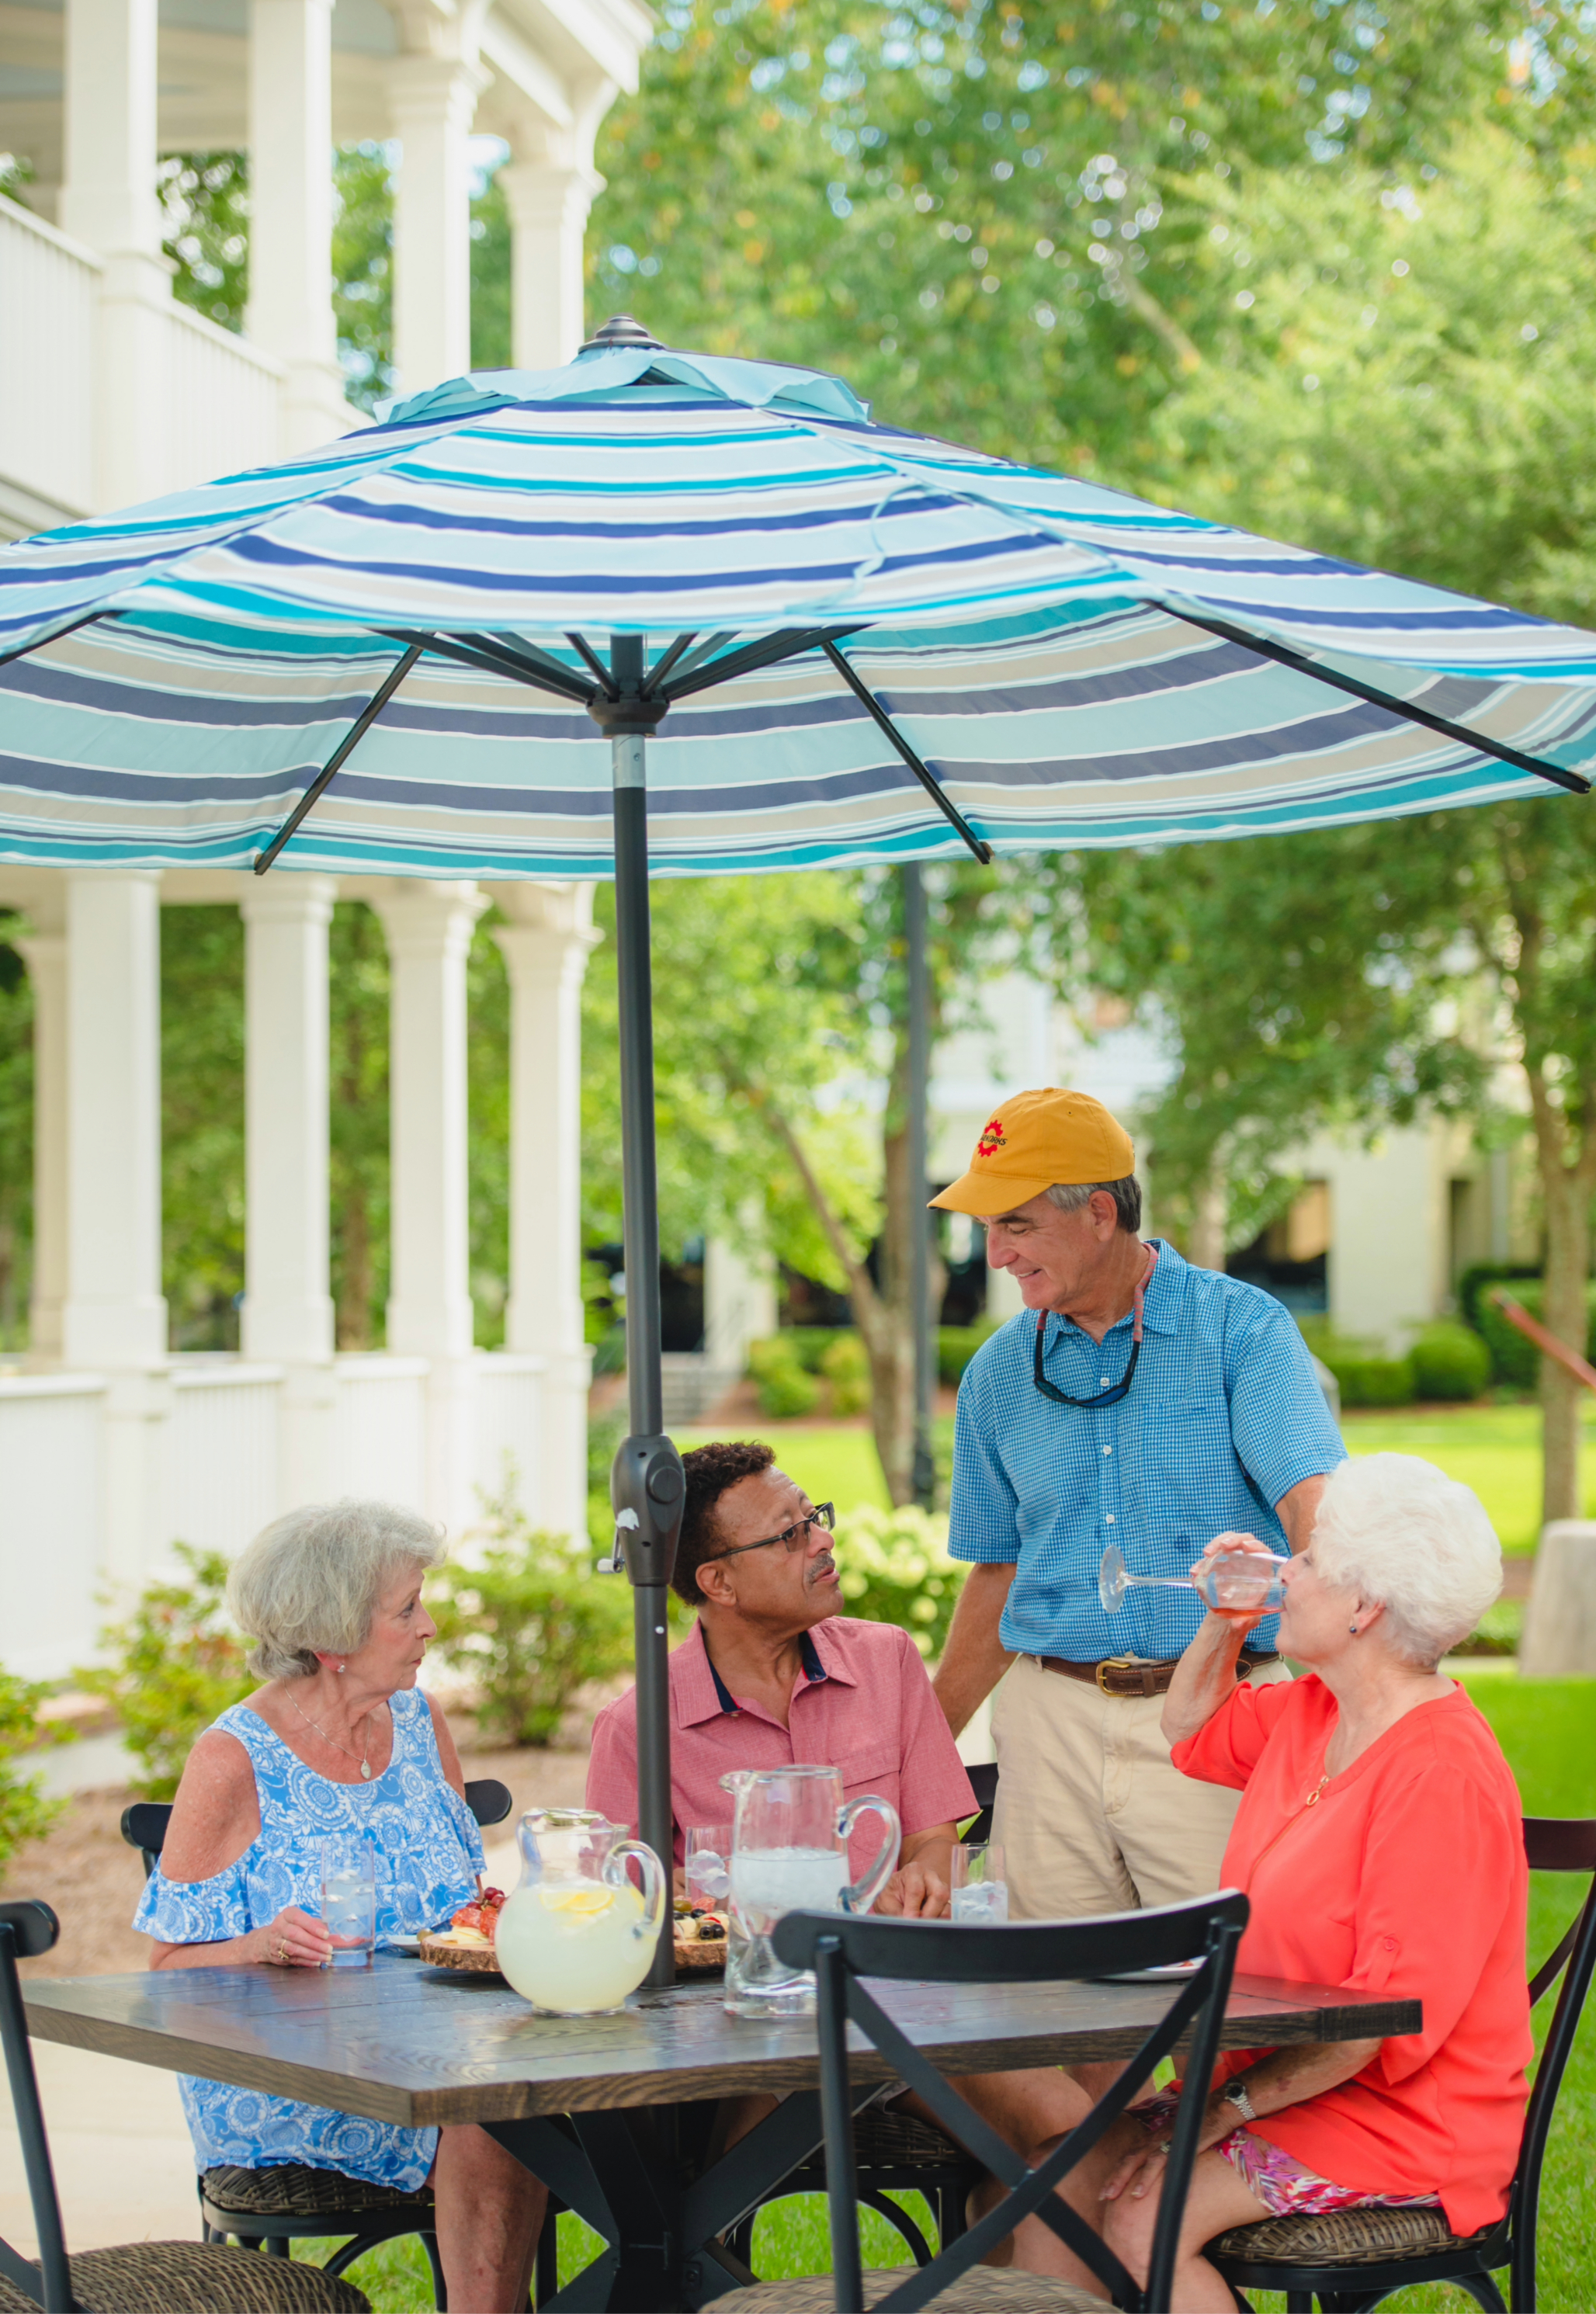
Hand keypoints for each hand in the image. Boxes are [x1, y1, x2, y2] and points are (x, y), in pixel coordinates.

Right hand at [256, 1906, 333, 1969]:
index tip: (326, 1934)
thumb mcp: (301, 1920)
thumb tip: (334, 1935)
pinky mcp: (277, 1956)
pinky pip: (293, 1960)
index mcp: (286, 1915)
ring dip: (312, 1954)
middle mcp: (279, 1927)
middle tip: (329, 1948)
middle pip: (295, 1935)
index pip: (298, 1918)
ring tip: (326, 1957)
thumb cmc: (290, 1927)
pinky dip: (306, 1962)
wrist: (265, 1941)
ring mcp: (276, 1943)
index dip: (312, 1926)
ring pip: (294, 1949)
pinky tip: (317, 1962)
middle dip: (314, 1943)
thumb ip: (316, 1925)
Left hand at [874, 1862, 949, 1918]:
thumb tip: (906, 1924)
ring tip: (920, 1925)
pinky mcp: (947, 1903)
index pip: (917, 1889)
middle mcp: (931, 1877)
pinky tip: (926, 1925)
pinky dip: (938, 1923)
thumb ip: (895, 1911)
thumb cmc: (892, 1894)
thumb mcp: (886, 1901)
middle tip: (918, 1925)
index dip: (913, 1908)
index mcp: (913, 1871)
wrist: (899, 1892)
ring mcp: (942, 1889)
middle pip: (939, 1894)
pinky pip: (949, 1916)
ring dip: (934, 1920)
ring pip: (947, 1907)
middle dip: (928, 1914)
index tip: (909, 1920)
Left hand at [1100, 2094, 1234, 2202]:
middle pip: (1130, 2158)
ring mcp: (1166, 2140)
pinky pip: (1161, 2163)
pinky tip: (1141, 2193)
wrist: (1218, 2109)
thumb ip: (1171, 2155)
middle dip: (1115, 2178)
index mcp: (1155, 2138)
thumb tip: (1167, 2176)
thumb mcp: (1181, 2142)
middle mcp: (1156, 2138)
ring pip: (1141, 2161)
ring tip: (1119, 2197)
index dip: (1118, 2172)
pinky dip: (1148, 2178)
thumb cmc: (1201, 2127)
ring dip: (1128, 2179)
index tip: (1107, 2190)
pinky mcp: (1178, 2145)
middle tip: (1103, 2196)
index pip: (1131, 2156)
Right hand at [1192, 1531, 1277, 1621]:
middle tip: (1222, 1546)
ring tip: (1206, 1554)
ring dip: (1214, 1545)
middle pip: (1241, 1540)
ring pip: (1223, 1543)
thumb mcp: (1250, 1616)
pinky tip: (1195, 1571)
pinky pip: (1210, 1558)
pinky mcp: (1218, 1562)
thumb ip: (1246, 1620)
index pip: (1261, 1549)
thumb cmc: (1249, 1612)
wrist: (1234, 1613)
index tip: (1246, 1547)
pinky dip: (1201, 1562)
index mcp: (1262, 1568)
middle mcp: (1247, 1559)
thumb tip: (1238, 1623)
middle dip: (1231, 1539)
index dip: (1256, 1545)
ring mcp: (1231, 1558)